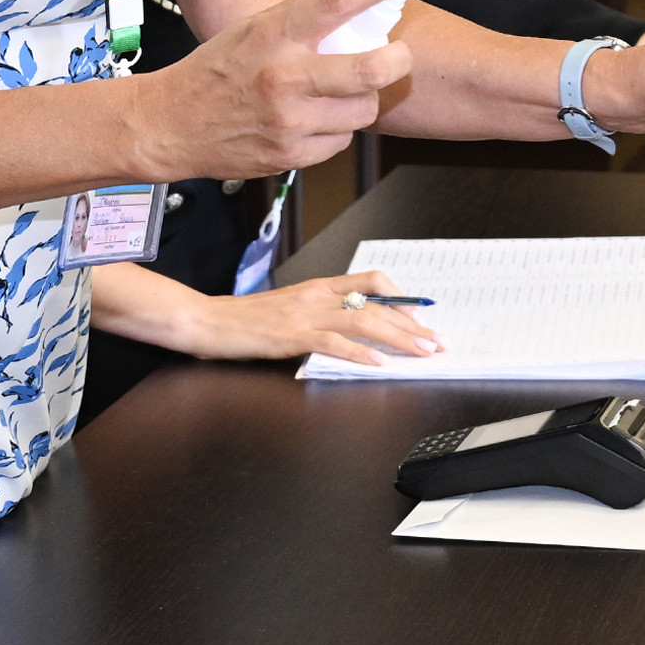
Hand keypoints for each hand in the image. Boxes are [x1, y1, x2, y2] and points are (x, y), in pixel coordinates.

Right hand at [154, 0, 421, 177]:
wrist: (169, 125)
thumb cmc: (214, 71)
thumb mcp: (253, 28)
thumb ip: (301, 20)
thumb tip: (360, 4)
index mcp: (273, 34)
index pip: (336, 0)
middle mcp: (284, 76)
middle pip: (369, 68)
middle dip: (397, 60)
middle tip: (397, 55)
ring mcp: (288, 120)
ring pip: (363, 109)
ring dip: (363, 99)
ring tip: (343, 92)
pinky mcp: (290, 155)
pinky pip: (342, 141)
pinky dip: (338, 129)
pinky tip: (317, 119)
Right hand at [165, 271, 442, 367]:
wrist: (208, 320)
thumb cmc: (245, 320)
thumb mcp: (289, 309)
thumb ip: (319, 314)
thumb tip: (352, 329)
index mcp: (318, 286)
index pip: (370, 280)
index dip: (401, 296)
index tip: (421, 316)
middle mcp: (317, 295)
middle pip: (376, 304)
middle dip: (412, 324)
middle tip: (436, 341)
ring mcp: (305, 314)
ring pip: (363, 320)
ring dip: (398, 338)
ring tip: (421, 352)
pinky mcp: (292, 336)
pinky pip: (333, 343)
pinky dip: (359, 353)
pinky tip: (377, 364)